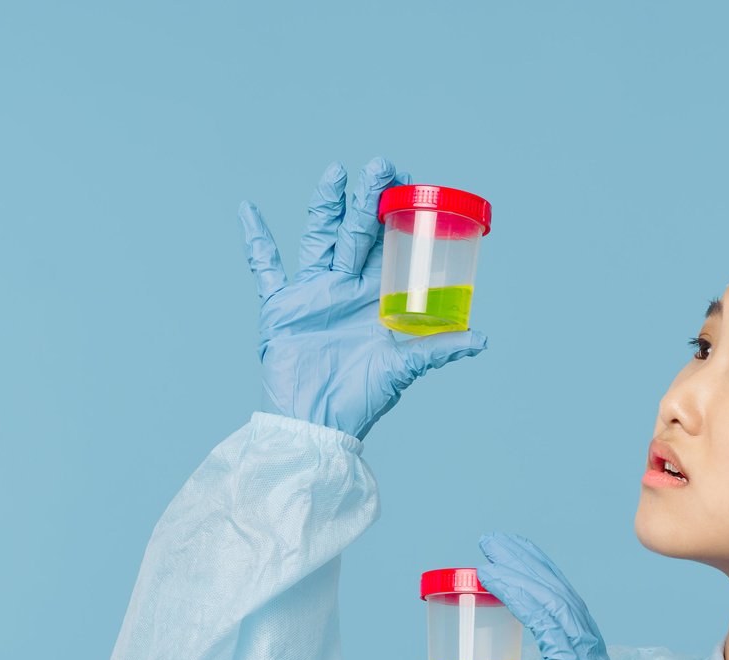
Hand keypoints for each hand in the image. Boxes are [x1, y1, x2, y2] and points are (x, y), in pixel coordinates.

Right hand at [239, 156, 485, 440]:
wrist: (316, 424)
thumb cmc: (361, 400)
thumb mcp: (402, 369)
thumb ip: (436, 350)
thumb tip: (481, 338)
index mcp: (378, 297)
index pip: (391, 245)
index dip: (399, 214)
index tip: (411, 183)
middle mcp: (346, 287)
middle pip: (357, 232)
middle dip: (368, 199)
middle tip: (381, 165)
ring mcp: (314, 293)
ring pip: (319, 238)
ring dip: (326, 207)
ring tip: (336, 173)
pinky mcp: (282, 306)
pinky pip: (266, 267)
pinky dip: (256, 240)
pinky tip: (248, 210)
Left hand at [451, 532, 644, 659]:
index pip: (564, 611)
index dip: (539, 581)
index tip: (513, 561)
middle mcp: (591, 656)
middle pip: (560, 595)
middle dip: (529, 563)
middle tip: (497, 542)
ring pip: (555, 601)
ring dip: (522, 570)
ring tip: (492, 551)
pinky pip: (548, 621)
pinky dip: (521, 595)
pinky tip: (495, 578)